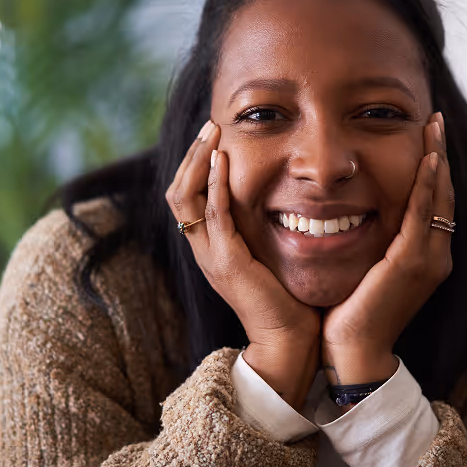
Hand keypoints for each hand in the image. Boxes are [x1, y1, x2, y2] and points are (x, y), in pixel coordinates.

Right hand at [165, 121, 320, 408]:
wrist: (289, 340)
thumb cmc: (285, 298)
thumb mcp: (266, 255)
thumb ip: (259, 230)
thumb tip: (277, 198)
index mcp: (211, 247)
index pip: (188, 199)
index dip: (195, 166)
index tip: (214, 138)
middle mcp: (204, 250)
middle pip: (178, 194)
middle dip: (191, 156)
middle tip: (209, 126)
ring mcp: (212, 257)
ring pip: (186, 200)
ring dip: (197, 162)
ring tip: (211, 132)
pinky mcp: (228, 263)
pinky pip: (214, 216)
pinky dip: (214, 186)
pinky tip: (222, 160)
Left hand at [322, 112, 454, 385]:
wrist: (353, 351)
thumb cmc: (355, 312)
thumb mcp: (371, 269)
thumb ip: (379, 243)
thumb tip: (361, 214)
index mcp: (427, 256)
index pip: (436, 202)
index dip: (435, 168)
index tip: (429, 138)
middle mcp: (437, 256)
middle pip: (444, 194)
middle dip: (440, 155)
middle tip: (436, 121)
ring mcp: (429, 260)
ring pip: (439, 199)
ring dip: (437, 160)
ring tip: (434, 127)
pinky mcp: (412, 264)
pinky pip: (422, 215)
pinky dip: (427, 186)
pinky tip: (427, 159)